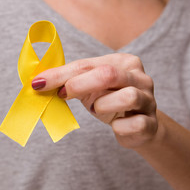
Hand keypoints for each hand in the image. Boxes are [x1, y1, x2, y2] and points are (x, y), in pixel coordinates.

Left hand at [31, 53, 157, 148]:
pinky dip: (118, 127)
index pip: (87, 65)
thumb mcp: (89, 87)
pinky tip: (116, 124)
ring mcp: (149, 99)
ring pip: (127, 96)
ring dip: (103, 105)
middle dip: (80, 85)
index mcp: (124, 62)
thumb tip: (38, 82)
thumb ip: (68, 81)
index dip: (61, 74)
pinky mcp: (150, 123)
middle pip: (109, 74)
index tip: (39, 83)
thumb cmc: (109, 100)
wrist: (137, 126)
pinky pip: (133, 124)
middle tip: (63, 94)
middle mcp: (140, 77)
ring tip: (98, 108)